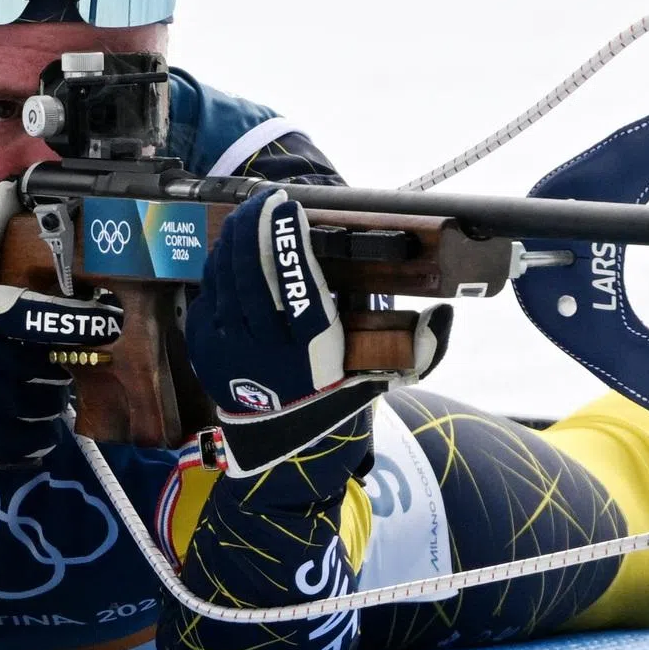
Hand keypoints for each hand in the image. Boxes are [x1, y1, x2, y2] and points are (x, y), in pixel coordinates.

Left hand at [187, 190, 450, 476]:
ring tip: (247, 218)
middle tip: (263, 201)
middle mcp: (262, 345)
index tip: (288, 206)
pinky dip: (217, 270)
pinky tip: (229, 252)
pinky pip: (206, 297)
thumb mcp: (381, 375)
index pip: (295, 277)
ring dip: (233, 241)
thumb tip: (445, 312)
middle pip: (250, 270)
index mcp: (309, 346)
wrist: (286, 447)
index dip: (288, 236)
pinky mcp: (203, 351)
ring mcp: (227, 349)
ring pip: (223, 278)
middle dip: (254, 226)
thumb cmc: (337, 396)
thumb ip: (419, 346)